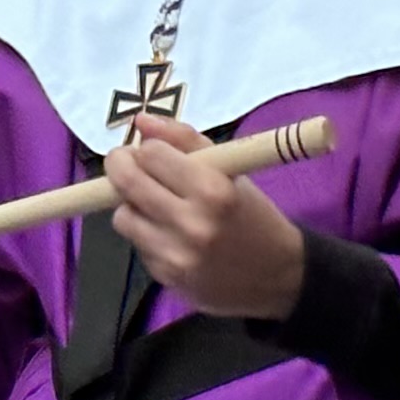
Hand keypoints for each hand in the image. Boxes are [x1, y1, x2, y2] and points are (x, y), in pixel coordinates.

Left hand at [105, 117, 307, 317]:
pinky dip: (148, 234)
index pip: (151, 153)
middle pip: (127, 182)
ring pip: (123, 216)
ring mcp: (177, 255)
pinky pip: (138, 245)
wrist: (278, 277)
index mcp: (214, 190)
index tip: (154, 152)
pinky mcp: (167, 277)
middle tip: (126, 163)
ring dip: (132, 205)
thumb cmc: (253, 216)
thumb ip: (186, 140)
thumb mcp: (232, 172)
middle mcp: (193, 223)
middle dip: (120, 165)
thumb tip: (141, 121)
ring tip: (155, 205)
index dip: (148, 148)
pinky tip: (171, 236)